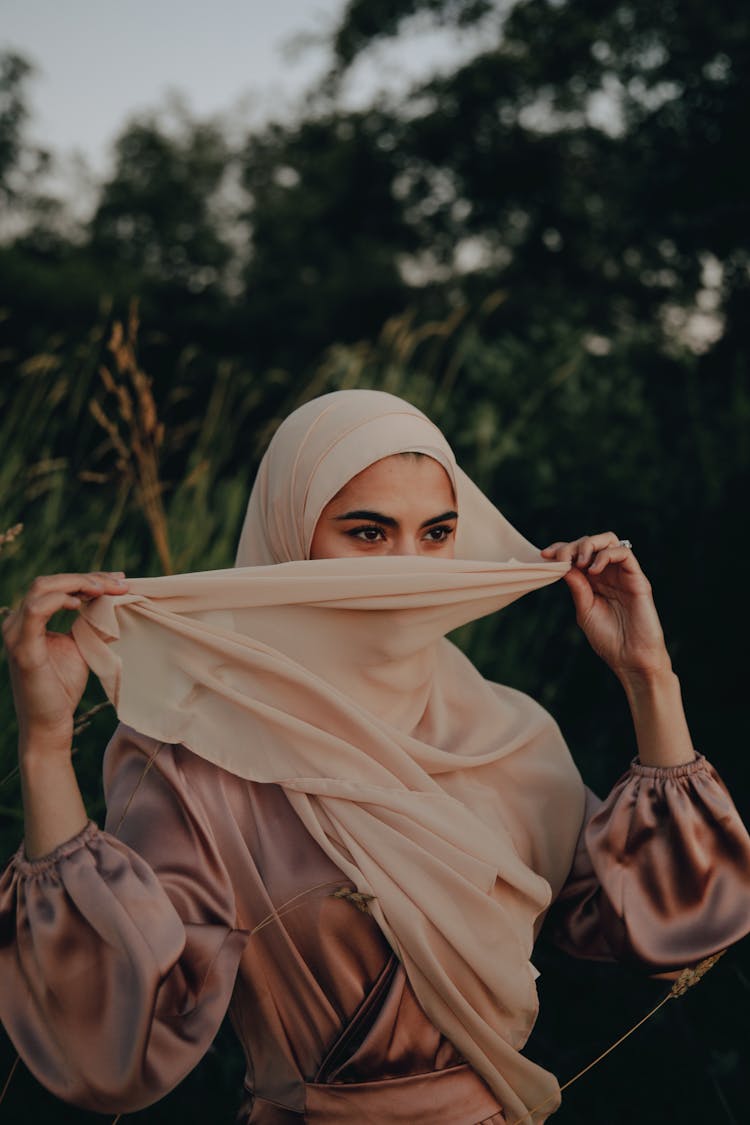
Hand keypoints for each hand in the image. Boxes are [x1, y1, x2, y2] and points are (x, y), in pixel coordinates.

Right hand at [2, 571, 128, 751]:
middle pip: (49, 582)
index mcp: (29, 621)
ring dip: (77, 584)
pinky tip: (80, 603)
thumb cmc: (62, 688)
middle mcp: (17, 623)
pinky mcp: (23, 650)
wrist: (50, 724)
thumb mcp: (81, 647)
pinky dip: (59, 600)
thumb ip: (90, 624)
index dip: (87, 578)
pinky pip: (36, 612)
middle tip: (119, 582)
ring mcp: (16, 634)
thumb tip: (114, 603)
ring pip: (42, 589)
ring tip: (104, 590)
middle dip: (87, 578)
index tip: (119, 579)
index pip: (55, 586)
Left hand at [540, 533, 670, 682]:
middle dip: (572, 546)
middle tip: (561, 559)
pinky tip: (593, 570)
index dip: (561, 549)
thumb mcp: (585, 610)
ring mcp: (623, 575)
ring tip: (579, 563)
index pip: (577, 554)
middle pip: (591, 542)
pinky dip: (605, 555)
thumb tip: (564, 564)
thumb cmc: (608, 640)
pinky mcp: (638, 579)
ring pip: (609, 540)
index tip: (544, 555)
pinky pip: (624, 553)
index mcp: (594, 581)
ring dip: (589, 545)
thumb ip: (577, 587)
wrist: (631, 659)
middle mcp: (608, 574)